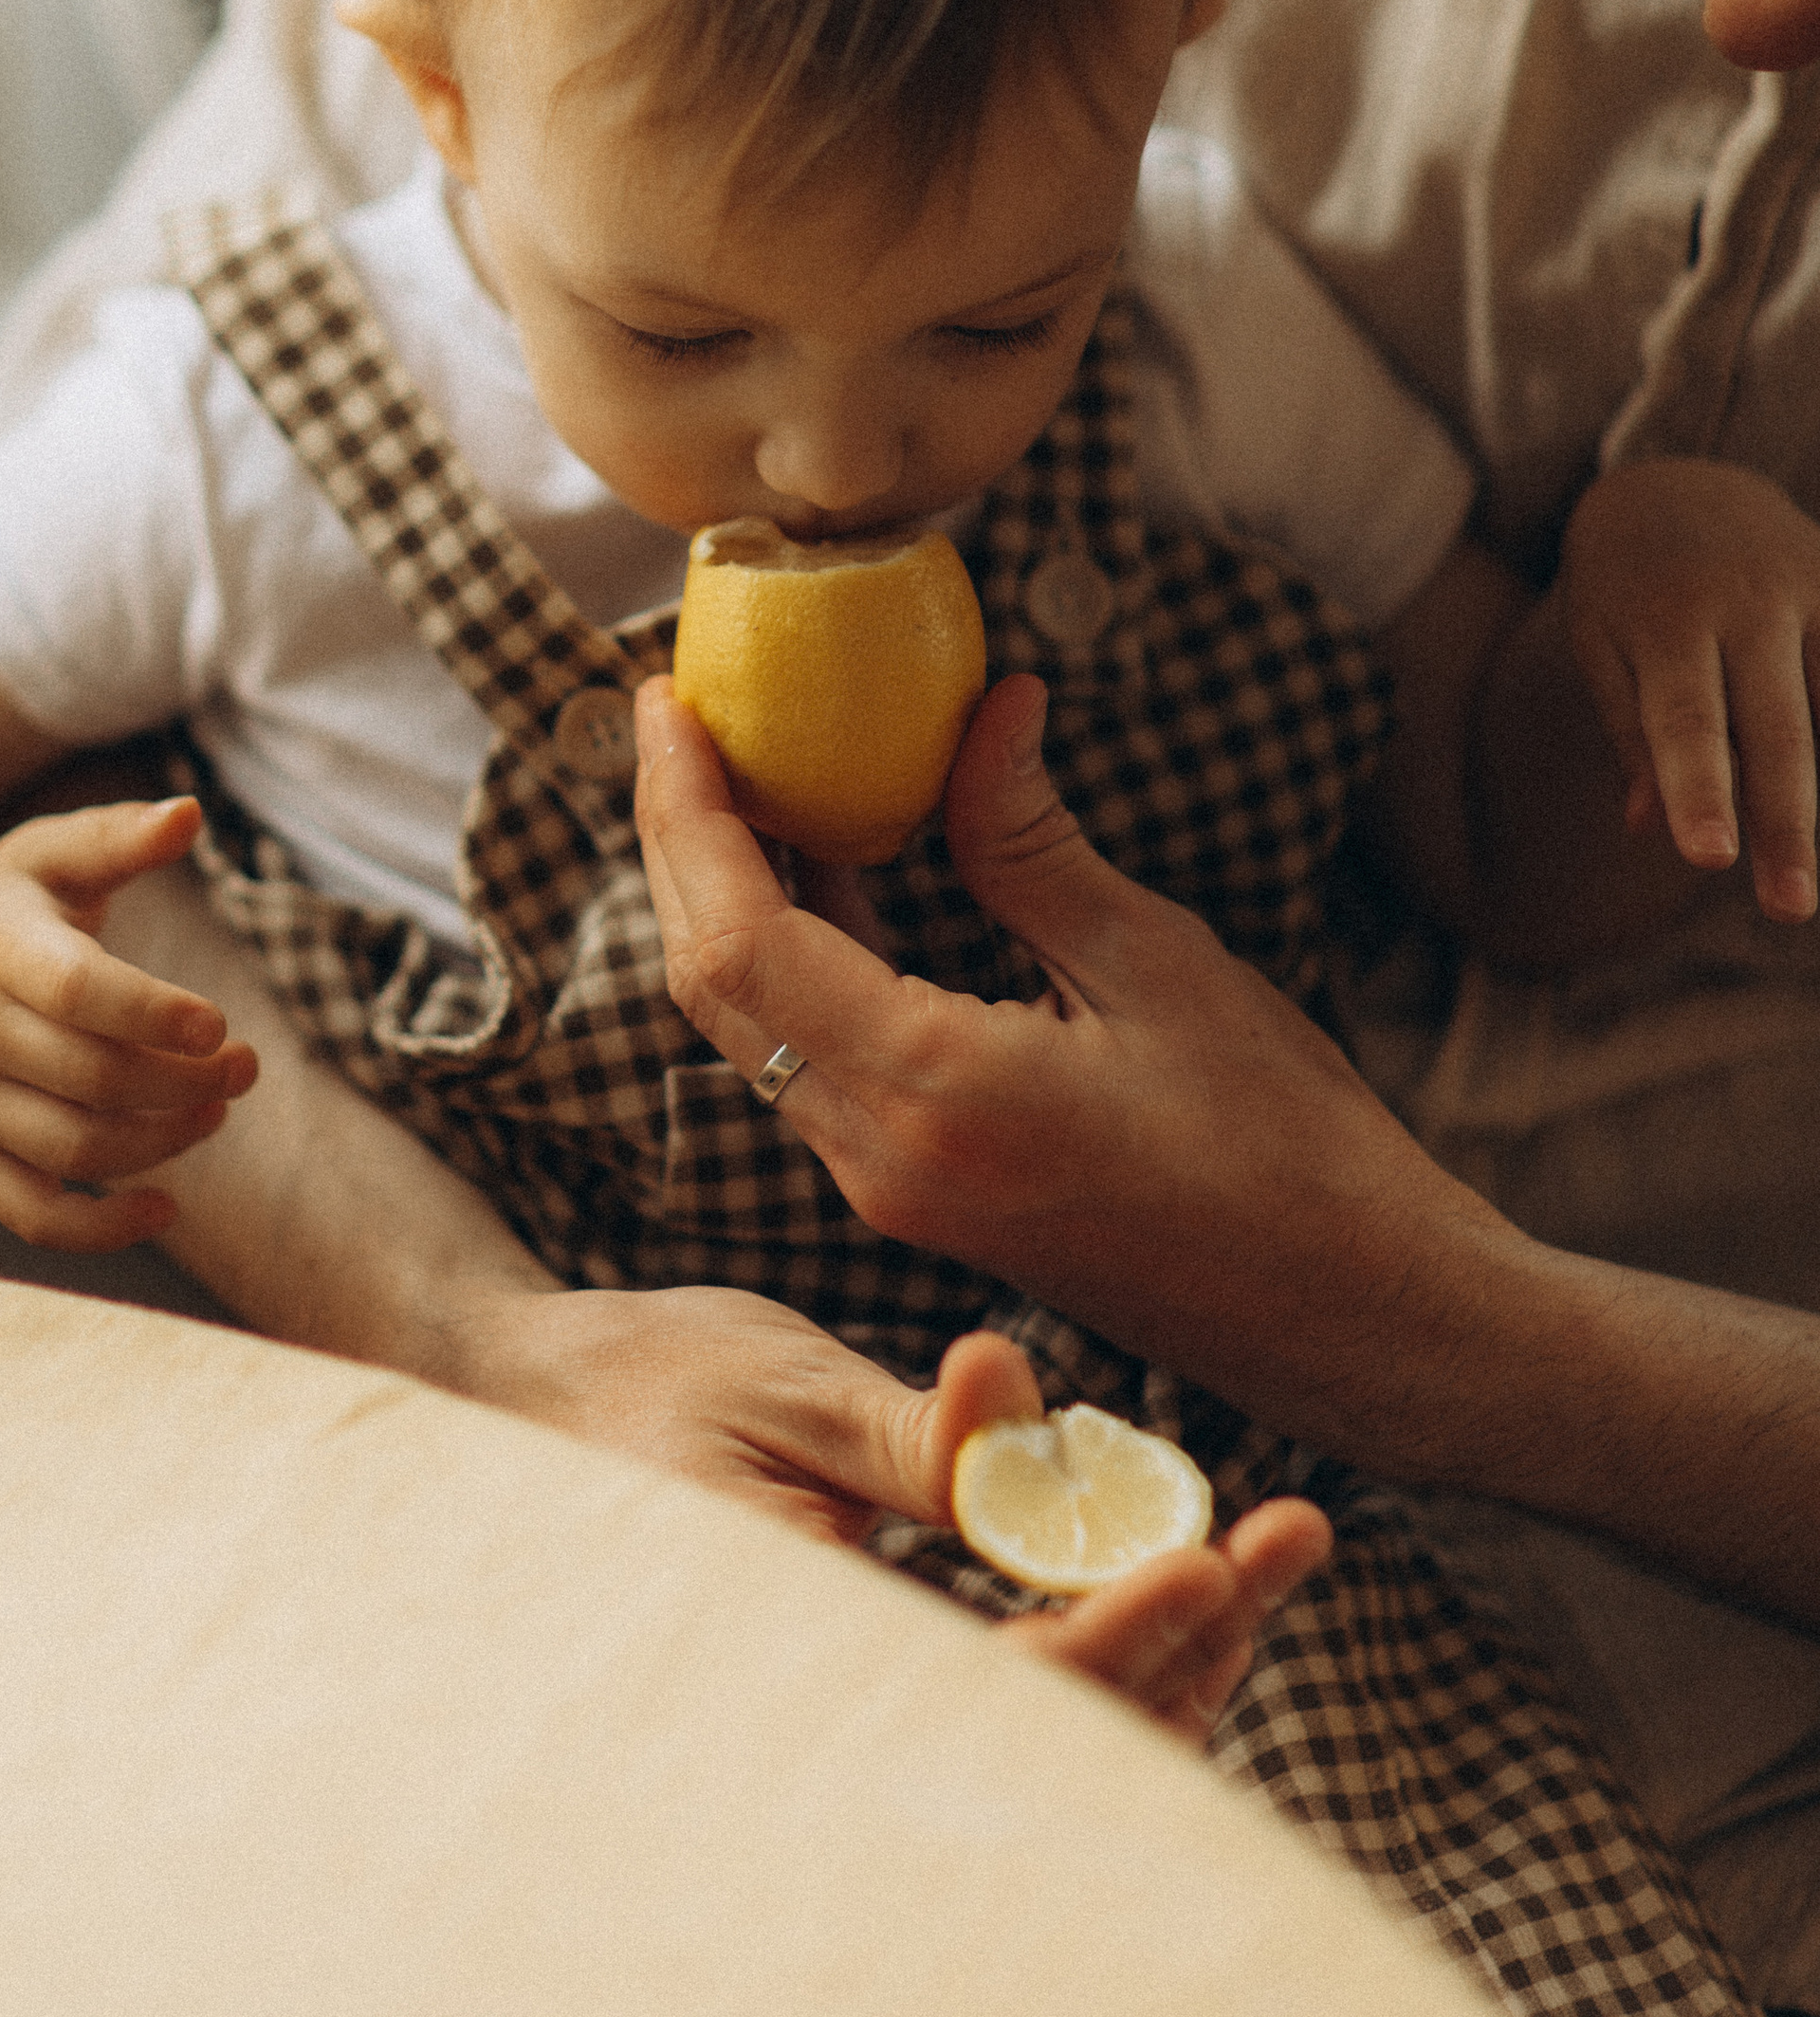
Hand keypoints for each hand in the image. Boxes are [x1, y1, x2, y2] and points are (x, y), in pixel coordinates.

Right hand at [0, 795, 257, 1251]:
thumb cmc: (1, 904)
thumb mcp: (50, 856)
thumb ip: (119, 837)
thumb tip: (191, 813)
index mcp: (0, 954)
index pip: (78, 994)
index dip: (153, 1014)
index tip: (218, 1024)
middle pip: (91, 1080)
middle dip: (183, 1083)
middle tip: (245, 1067)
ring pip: (71, 1149)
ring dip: (160, 1144)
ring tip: (216, 1110)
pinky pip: (31, 1215)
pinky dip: (98, 1231)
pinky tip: (165, 1207)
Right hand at [447, 1279, 1329, 1729]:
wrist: (545, 1416)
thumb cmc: (647, 1385)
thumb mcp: (782, 1387)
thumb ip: (916, 1440)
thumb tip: (1029, 1419)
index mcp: (798, 1656)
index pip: (1000, 1692)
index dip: (1123, 1634)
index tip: (1218, 1556)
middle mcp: (841, 1721)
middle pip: (1063, 1739)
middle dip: (1194, 1641)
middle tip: (1295, 1535)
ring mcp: (874, 1716)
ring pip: (1068, 1743)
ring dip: (1180, 1652)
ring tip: (1272, 1549)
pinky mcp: (907, 1688)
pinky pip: (1038, 1705)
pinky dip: (1125, 1645)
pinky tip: (1191, 1570)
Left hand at [636, 670, 1513, 1473]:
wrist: (1349, 1315)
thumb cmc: (1284, 1147)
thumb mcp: (1153, 962)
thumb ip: (1028, 841)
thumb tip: (982, 707)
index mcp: (925, 1093)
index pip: (735, 939)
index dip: (684, 811)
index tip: (668, 702)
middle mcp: (875, 1157)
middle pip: (711, 982)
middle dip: (679, 841)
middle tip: (684, 718)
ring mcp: (890, 1189)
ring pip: (748, 1026)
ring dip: (726, 899)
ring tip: (743, 774)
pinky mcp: (919, 1196)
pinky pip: (810, 1061)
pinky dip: (793, 959)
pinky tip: (832, 873)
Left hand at [1557, 456, 1819, 919]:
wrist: (1672, 483)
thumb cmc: (1624, 591)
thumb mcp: (1601, 646)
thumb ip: (1633, 733)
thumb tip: (1647, 827)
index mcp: (1668, 620)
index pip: (1685, 722)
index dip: (1700, 792)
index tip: (1709, 860)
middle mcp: (1748, 601)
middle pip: (1777, 730)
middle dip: (1787, 824)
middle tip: (1791, 908)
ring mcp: (1811, 586)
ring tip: (1813, 879)